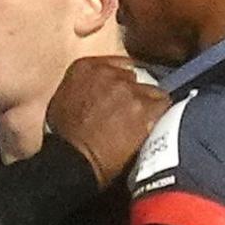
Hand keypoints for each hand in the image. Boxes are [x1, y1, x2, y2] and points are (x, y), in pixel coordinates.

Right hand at [47, 56, 170, 185]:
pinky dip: (159, 114)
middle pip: (133, 78)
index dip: (119, 82)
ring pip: (150, 90)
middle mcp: (108, 73)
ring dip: (146, 105)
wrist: (73, 160)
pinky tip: (152, 125)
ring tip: (139, 123)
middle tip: (126, 113)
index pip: (115, 65)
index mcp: (84, 68)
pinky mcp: (145, 107)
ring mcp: (129, 89)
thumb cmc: (63, 137)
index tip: (118, 95)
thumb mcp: (61, 101)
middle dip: (131, 94)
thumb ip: (82, 86)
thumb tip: (94, 90)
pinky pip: (163, 103)